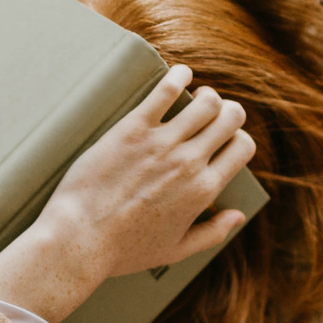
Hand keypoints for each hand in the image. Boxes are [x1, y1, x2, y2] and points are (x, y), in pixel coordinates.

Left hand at [0, 64, 254, 322]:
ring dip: (207, 95)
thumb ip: (212, 233)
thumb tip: (237, 217)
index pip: (242, 147)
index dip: (239, 139)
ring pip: (205, 102)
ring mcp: (161, 143)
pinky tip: (180, 73)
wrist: (80, 238)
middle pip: (229, 118)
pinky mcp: (132, 130)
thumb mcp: (175, 250)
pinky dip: (178, 76)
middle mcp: (189, 163)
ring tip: (198, 95)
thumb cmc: (124, 250)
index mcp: (203, 190)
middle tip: (217, 113)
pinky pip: (164, 92)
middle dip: (229, 112)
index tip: (227, 138)